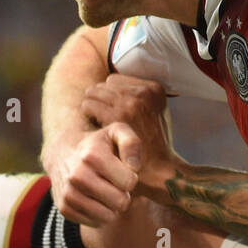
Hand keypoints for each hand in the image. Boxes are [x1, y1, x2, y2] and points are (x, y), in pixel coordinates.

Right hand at [41, 124, 141, 227]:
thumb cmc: (97, 144)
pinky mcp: (64, 209)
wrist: (62, 154)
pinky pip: (96, 222)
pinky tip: (96, 199)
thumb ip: (131, 143)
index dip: (131, 178)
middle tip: (116, 184)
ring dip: (113, 206)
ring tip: (107, 192)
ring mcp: (69, 194)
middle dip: (123, 194)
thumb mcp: (116, 133)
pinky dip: (101, 214)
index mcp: (93, 155)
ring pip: (109, 216)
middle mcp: (77, 176)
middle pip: (121, 202)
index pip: (129, 182)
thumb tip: (134, 167)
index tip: (123, 171)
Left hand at [80, 75, 180, 197]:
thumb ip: (141, 97)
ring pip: (95, 92)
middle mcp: (143, 93)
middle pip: (105, 84)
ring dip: (93, 105)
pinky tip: (96, 127)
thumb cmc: (154, 143)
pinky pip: (89, 106)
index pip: (117, 79)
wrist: (158, 167)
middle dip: (102, 98)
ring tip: (99, 121)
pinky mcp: (116, 116)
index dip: (112, 94)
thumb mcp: (156, 113)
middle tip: (104, 115)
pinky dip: (89, 116)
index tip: (115, 108)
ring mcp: (130, 103)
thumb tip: (113, 85)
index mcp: (154, 89)